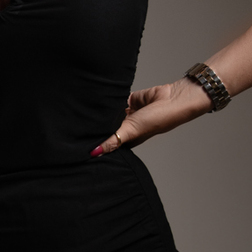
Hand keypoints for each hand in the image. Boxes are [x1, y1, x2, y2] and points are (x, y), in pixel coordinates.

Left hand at [91, 75, 213, 155]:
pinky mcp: (130, 100)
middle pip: (109, 128)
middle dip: (99, 127)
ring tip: (86, 113)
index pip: (109, 142)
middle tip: (79, 128)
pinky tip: (100, 101)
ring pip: (111, 114)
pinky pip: (116, 101)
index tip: (81, 145)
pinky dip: (111, 101)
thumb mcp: (131, 131)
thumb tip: (94, 153)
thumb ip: (112, 141)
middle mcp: (128, 128)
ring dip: (105, 113)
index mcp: (129, 139)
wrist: (171, 99)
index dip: (98, 143)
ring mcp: (129, 114)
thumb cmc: (157, 120)